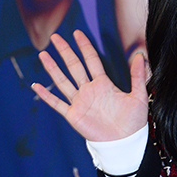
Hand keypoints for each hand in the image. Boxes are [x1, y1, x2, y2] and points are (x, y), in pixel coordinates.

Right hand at [32, 30, 148, 141]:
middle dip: (65, 51)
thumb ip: (138, 76)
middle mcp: (89, 90)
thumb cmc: (133, 122)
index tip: (77, 33)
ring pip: (63, 81)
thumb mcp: (139, 96)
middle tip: (55, 37)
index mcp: (103, 84)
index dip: (84, 46)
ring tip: (43, 54)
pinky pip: (57, 103)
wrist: (126, 142)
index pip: (91, 60)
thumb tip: (140, 56)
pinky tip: (36, 85)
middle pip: (74, 66)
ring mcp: (80, 102)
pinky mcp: (74, 115)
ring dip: (52, 68)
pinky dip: (46, 95)